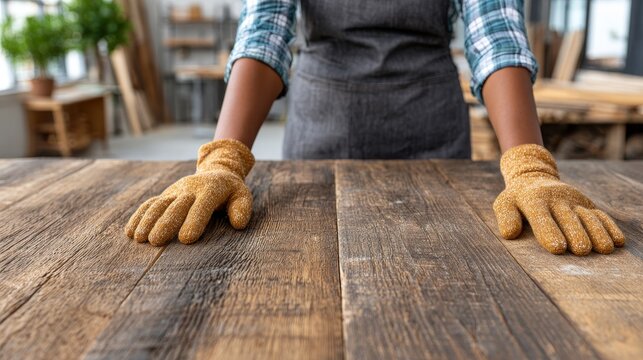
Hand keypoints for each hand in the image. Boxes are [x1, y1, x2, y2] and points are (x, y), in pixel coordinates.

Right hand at [125, 139, 254, 245]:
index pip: (202, 206)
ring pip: (159, 204)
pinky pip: (150, 203)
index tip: (186, 239)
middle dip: (165, 223)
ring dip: (147, 220)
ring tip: (139, 239)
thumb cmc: (232, 191)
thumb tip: (238, 224)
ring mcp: (176, 191)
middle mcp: (190, 189)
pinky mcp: (166, 194)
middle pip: (175, 206)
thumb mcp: (243, 196)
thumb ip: (242, 209)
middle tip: (156, 242)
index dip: (194, 221)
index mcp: (211, 190)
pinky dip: (139, 216)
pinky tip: (130, 232)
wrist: (217, 171)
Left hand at [493, 144, 624, 254]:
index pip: (542, 217)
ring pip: (588, 217)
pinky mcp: (586, 203)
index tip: (557, 248)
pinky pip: (600, 215)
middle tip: (581, 251)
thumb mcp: (505, 203)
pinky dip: (610, 227)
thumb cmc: (517, 198)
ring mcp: (574, 201)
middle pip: (568, 219)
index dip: (549, 232)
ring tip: (604, 249)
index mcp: (534, 201)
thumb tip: (510, 234)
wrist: (534, 177)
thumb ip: (506, 217)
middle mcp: (557, 199)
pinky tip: (617, 241)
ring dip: (597, 233)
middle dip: (576, 234)